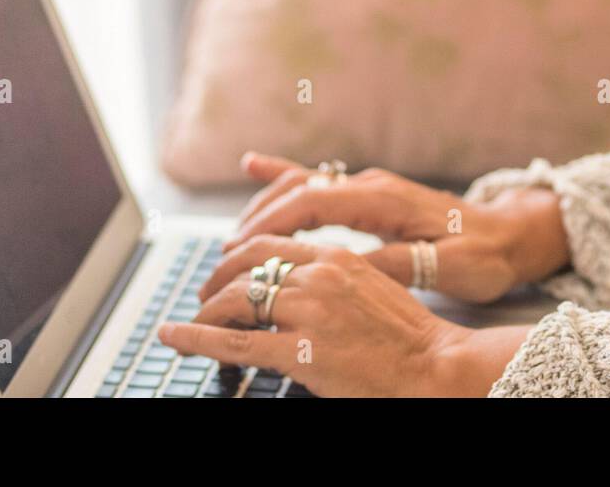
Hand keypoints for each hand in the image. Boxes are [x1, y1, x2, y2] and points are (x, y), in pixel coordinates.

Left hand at [160, 236, 529, 396]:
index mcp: (336, 256)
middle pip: (245, 266)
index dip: (237, 254)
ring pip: (235, 301)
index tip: (224, 268)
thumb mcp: (372, 285)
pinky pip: (235, 343)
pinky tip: (176, 338)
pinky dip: (197, 339)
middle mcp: (318, 276)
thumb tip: (298, 281)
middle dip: (215, 281)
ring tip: (194, 324)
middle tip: (203, 298)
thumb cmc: (409, 334)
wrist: (433, 365)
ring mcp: (308, 312)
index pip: (270, 244)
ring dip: (206, 313)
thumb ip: (334, 276)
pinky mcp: (300, 350)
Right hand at [209, 153, 568, 303]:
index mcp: (386, 199)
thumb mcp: (445, 266)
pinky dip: (285, 176)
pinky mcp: (372, 195)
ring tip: (232, 236)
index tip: (241, 248)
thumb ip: (396, 262)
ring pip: (305, 184)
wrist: (511, 235)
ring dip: (266, 205)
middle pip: (300, 190)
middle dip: (258, 218)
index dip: (273, 223)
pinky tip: (253, 165)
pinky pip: (320, 180)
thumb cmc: (483, 255)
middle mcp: (373, 185)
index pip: (315, 200)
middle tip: (224, 254)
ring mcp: (371, 186)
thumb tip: (348, 263)